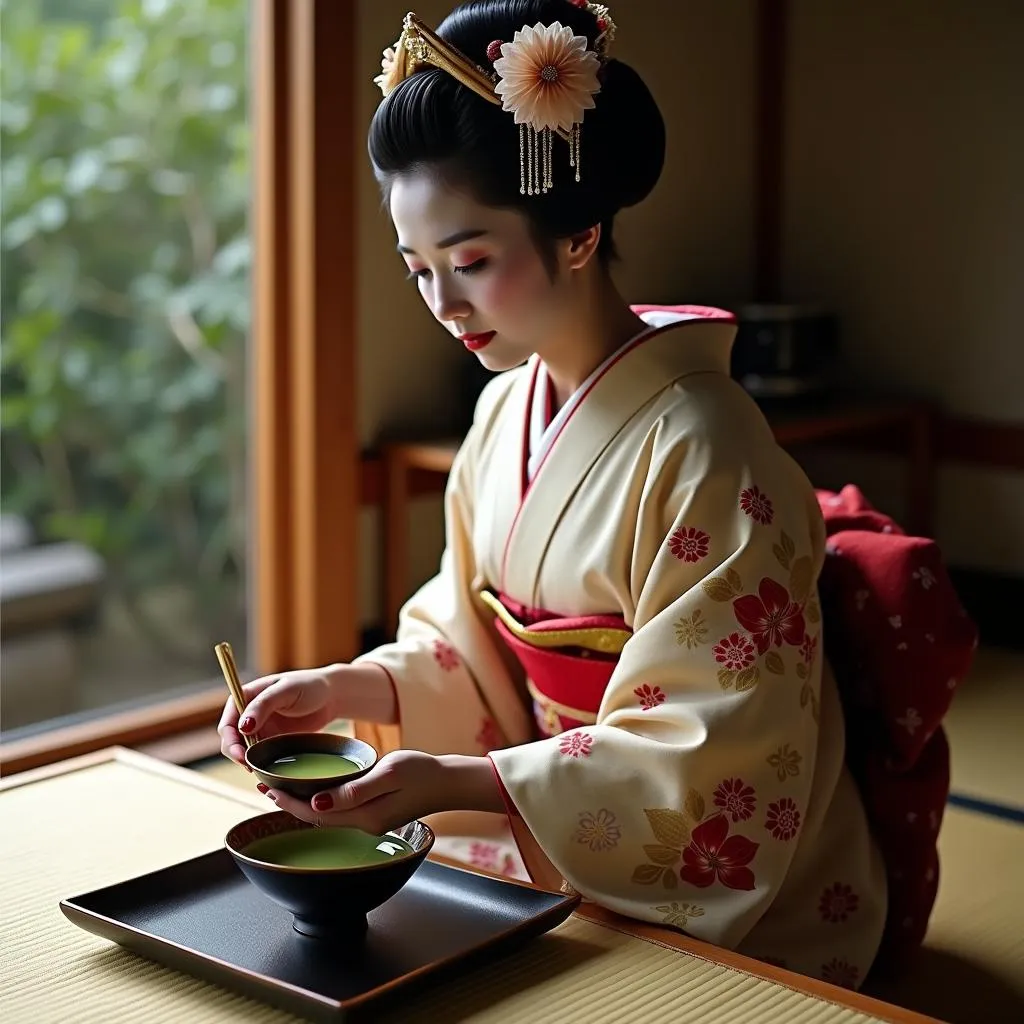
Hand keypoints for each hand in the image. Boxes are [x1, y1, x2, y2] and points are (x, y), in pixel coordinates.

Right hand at [217, 662, 395, 766]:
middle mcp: (249, 713)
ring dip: (247, 761)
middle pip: (231, 739)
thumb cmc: (310, 685)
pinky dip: (260, 763)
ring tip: (258, 770)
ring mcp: (261, 728)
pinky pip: (260, 755)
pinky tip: (267, 771)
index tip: (240, 753)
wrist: (332, 697)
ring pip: (244, 750)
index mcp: (247, 696)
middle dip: (236, 753)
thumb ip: (264, 705)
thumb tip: (242, 726)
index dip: (230, 738)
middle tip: (249, 766)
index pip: (228, 721)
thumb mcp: (287, 690)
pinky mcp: (272, 741)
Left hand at [264, 751, 505, 834]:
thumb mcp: (388, 774)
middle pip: (316, 818)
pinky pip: (341, 811)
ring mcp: (371, 821)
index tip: (267, 787)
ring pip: (327, 815)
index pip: (314, 813)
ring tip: (283, 788)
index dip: (289, 802)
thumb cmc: (423, 772)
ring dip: (304, 803)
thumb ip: (354, 790)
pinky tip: (317, 790)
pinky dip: (323, 801)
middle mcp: (364, 824)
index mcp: (364, 817)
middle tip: (265, 786)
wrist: (450, 782)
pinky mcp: (378, 814)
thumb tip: (319, 803)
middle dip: (290, 803)